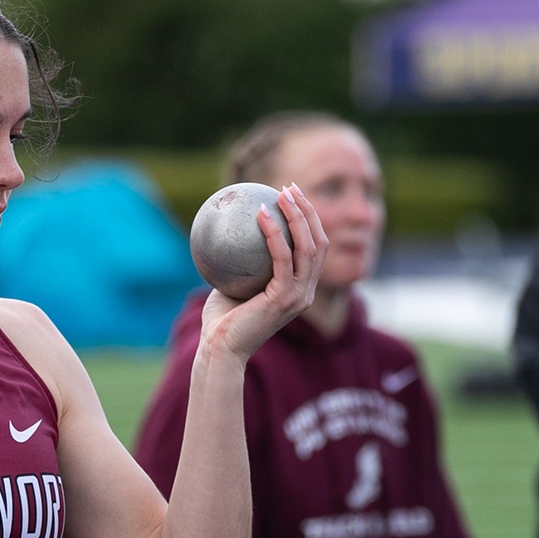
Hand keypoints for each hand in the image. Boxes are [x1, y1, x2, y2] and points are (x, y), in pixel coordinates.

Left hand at [199, 184, 328, 361]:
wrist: (219, 349)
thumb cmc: (222, 320)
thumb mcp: (233, 282)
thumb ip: (240, 260)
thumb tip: (233, 227)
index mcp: (299, 289)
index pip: (314, 248)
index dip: (308, 220)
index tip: (290, 196)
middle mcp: (306, 292)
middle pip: (319, 243)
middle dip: (308, 211)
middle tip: (289, 188)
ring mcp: (299, 296)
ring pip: (308, 247)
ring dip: (297, 216)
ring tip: (280, 194)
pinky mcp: (285, 298)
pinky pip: (283, 258)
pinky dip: (274, 233)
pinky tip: (260, 214)